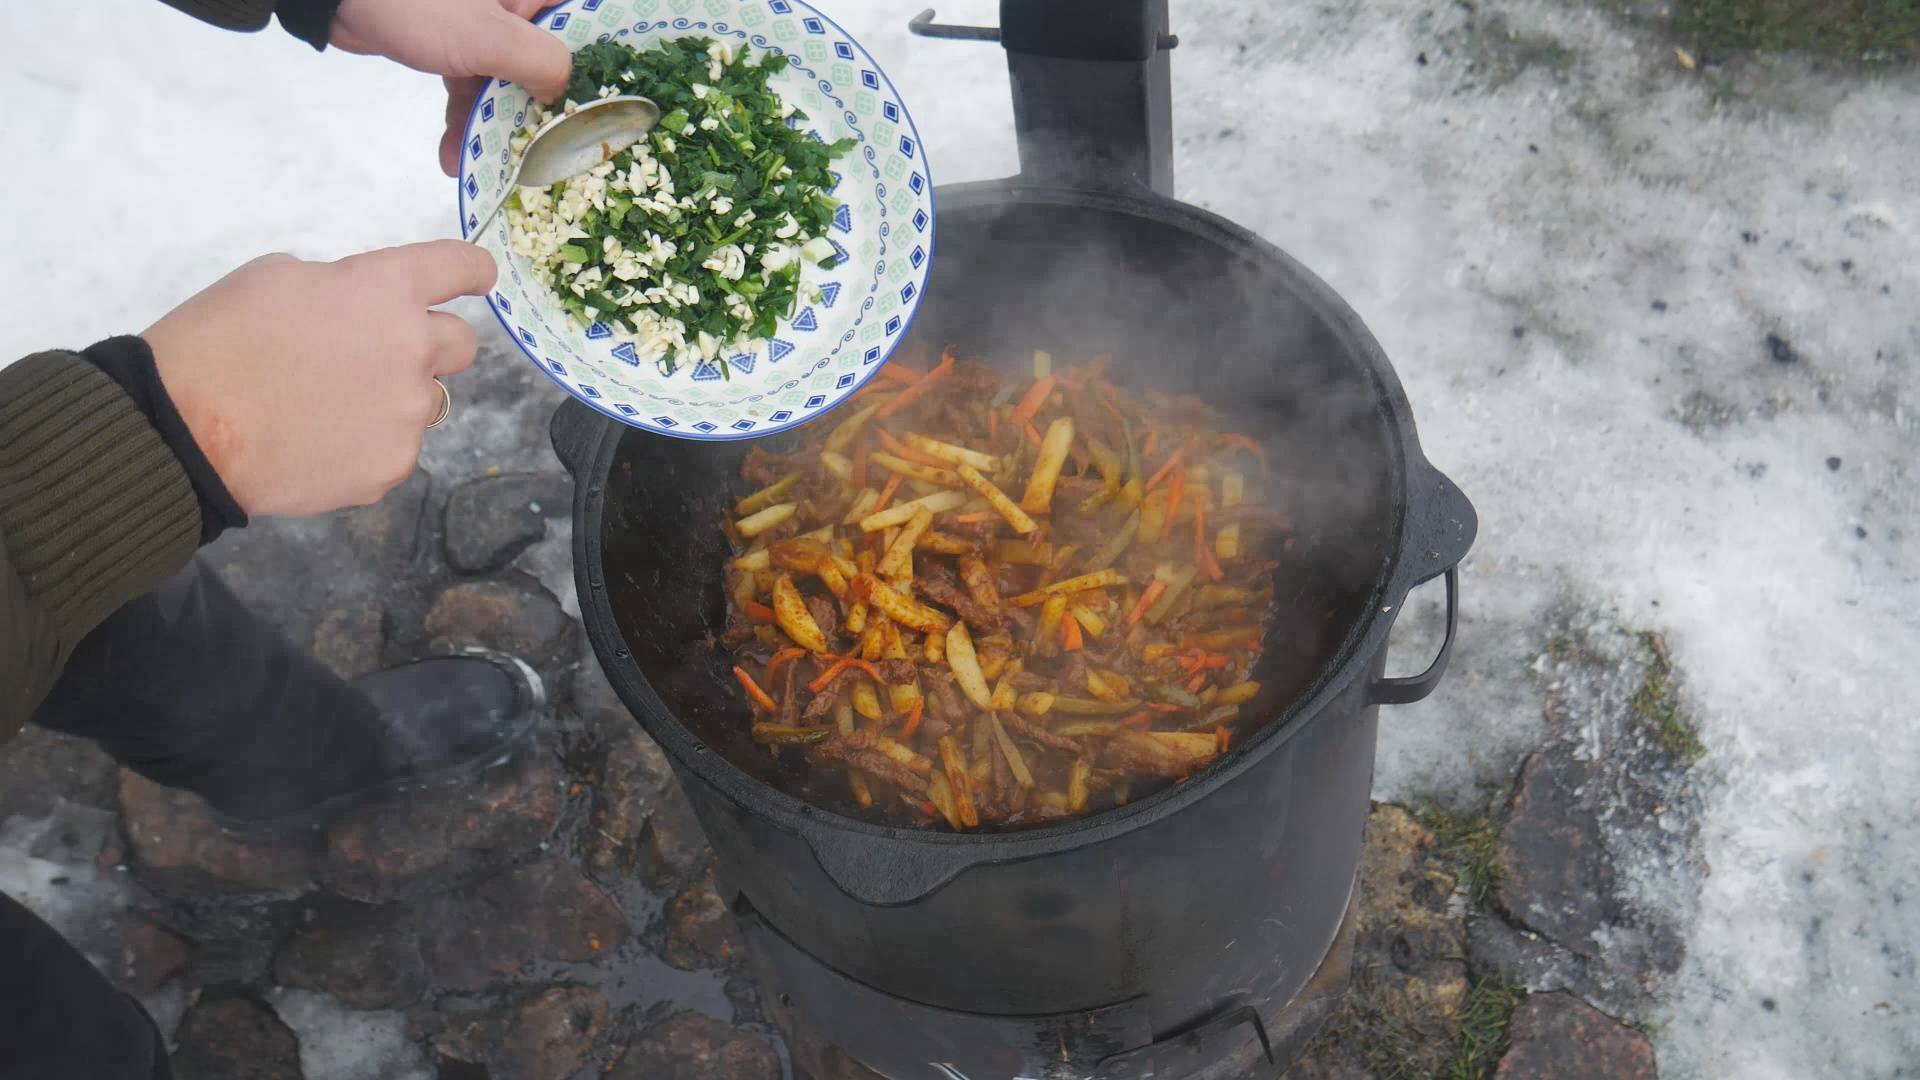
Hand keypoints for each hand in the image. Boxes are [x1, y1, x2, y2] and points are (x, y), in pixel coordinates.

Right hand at [143, 242, 496, 516]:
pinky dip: (368, 443)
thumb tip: (363, 308)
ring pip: (426, 401)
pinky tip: (318, 440)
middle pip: (463, 344)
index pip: (461, 268)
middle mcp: (413, 349)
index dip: (471, 271)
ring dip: (395, 397)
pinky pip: (396, 447)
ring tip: (328, 404)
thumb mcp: (277, 278)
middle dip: (430, 343)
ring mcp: (407, 414)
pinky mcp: (392, 466)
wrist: (185, 429)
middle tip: (380, 352)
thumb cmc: (218, 341)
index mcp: (386, 290)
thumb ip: (342, 286)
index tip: (476, 277)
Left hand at [327, 0, 572, 176]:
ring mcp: (482, 26)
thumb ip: (540, 62)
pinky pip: (471, 87)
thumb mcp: (488, 34)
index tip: (598, 116)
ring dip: (494, 129)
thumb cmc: (416, 1)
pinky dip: (463, 120)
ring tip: (484, 168)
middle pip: (547, 65)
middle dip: (539, 115)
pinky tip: (452, 155)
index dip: (595, 72)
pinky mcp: (452, 44)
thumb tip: (561, 92)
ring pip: (506, 84)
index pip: (585, 29)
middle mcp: (515, 6)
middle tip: (538, 157)